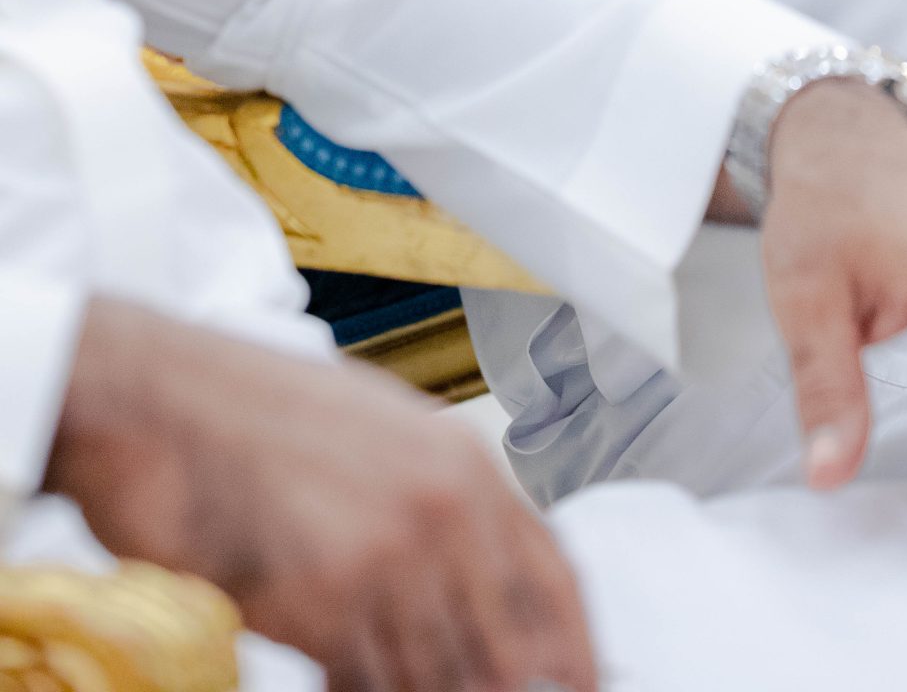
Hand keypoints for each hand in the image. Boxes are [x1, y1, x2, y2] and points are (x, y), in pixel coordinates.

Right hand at [47, 297, 596, 691]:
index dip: (576, 646)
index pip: (554, 575)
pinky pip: (371, 686)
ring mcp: (390, 560)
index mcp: (463, 464)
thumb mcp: (377, 433)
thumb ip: (435, 500)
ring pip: (442, 678)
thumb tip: (470, 574)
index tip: (584, 684)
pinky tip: (342, 684)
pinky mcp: (329, 605)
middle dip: (505, 688)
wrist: (163, 402)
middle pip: (508, 646)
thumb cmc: (255, 413)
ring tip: (395, 675)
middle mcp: (444, 510)